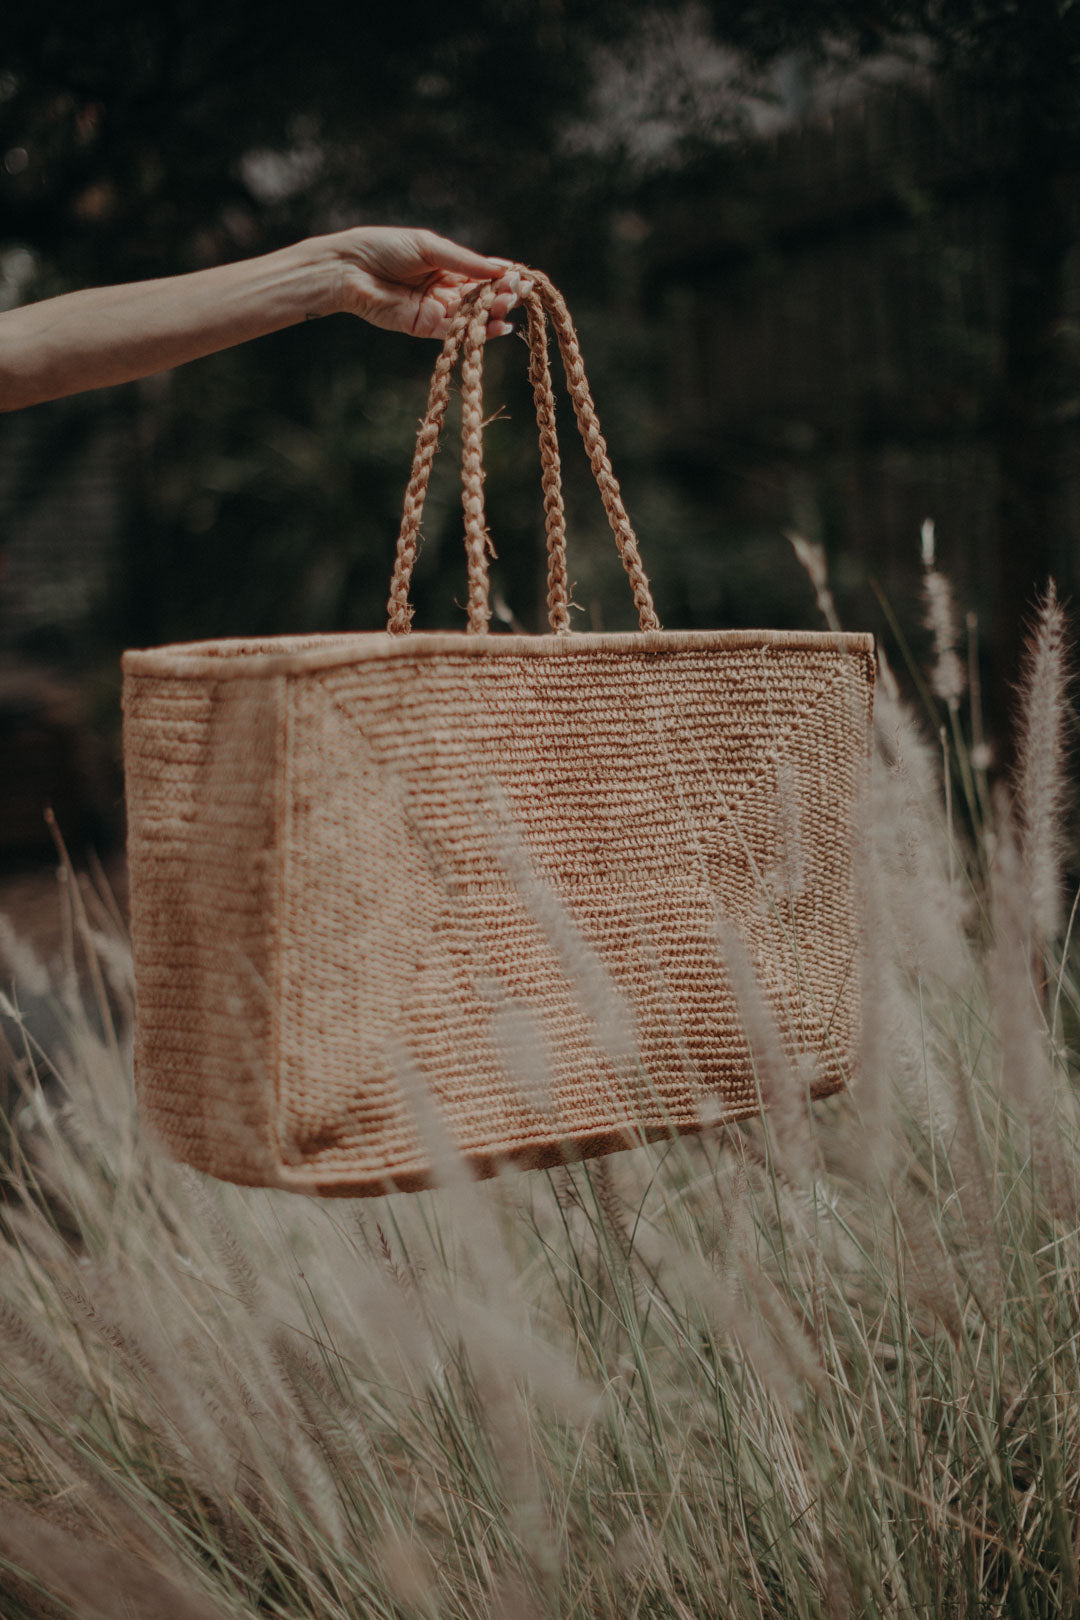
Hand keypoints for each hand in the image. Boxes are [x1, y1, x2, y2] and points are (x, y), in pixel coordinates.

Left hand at [326, 226, 528, 338]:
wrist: (350, 269)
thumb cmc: (385, 248)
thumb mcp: (429, 246)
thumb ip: (464, 261)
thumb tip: (500, 269)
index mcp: (446, 265)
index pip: (481, 272)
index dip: (502, 275)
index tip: (523, 276)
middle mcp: (444, 289)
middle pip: (481, 296)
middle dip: (502, 294)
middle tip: (520, 292)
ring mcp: (435, 309)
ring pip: (472, 315)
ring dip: (494, 312)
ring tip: (511, 306)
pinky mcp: (424, 327)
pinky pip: (456, 331)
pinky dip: (477, 331)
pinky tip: (498, 326)